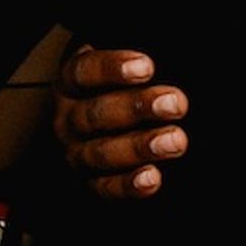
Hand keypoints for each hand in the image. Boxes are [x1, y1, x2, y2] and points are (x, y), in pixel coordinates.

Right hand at [53, 43, 184, 199]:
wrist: (111, 125)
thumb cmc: (125, 88)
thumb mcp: (127, 72)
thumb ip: (140, 68)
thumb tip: (176, 58)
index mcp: (73, 83)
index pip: (84, 72)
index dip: (112, 68)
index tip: (147, 67)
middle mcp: (69, 118)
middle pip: (96, 113)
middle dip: (138, 108)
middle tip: (176, 104)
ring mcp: (77, 152)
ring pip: (101, 152)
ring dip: (140, 147)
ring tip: (176, 140)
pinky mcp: (91, 181)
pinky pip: (105, 187)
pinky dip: (129, 184)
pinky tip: (153, 178)